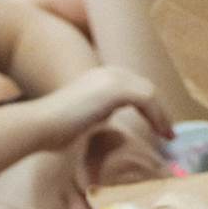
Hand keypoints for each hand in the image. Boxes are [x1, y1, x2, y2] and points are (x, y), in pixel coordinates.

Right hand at [33, 65, 173, 192]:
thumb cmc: (53, 131)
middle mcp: (107, 72)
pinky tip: (161, 133)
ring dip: (162, 115)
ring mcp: (111, 77)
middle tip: (169, 133)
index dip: (150, 108)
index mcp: (99, 78)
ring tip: (168, 136)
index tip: (158, 129)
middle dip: (159, 110)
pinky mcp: (115, 89)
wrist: (39, 125)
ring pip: (150, 93)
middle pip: (145, 88)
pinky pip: (147, 100)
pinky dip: (158, 116)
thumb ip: (98, 118)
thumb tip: (109, 128)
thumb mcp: (83, 121)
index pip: (134, 89)